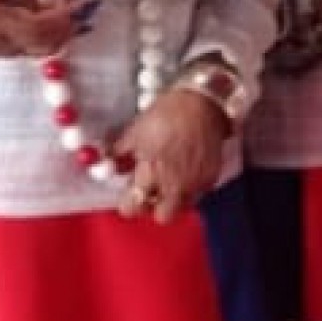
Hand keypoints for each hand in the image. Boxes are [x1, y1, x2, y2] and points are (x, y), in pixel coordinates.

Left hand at [111, 87, 227, 223]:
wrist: (203, 103)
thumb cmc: (167, 113)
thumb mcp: (136, 130)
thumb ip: (122, 152)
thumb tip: (110, 163)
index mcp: (150, 174)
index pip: (133, 207)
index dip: (128, 205)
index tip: (128, 198)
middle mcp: (174, 185)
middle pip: (162, 217)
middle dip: (154, 208)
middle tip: (150, 194)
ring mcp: (195, 183)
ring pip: (183, 207)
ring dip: (174, 199)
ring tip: (169, 182)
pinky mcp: (211, 177)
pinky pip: (198, 193)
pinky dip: (190, 187)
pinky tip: (186, 171)